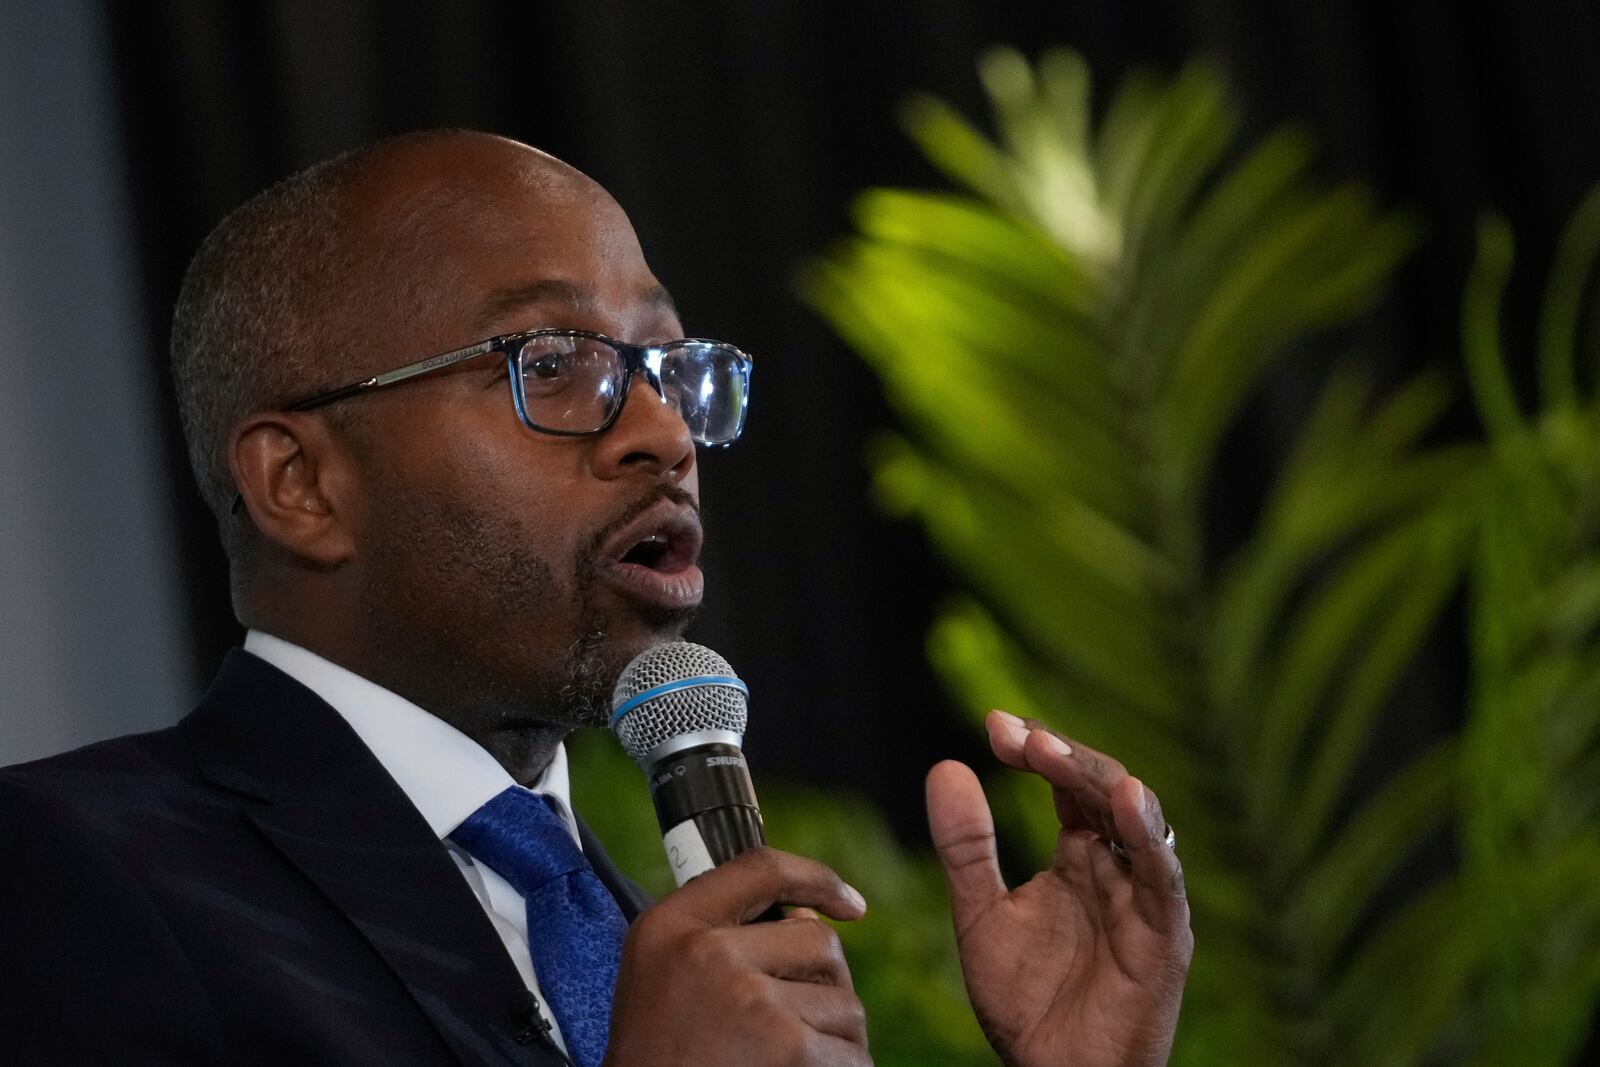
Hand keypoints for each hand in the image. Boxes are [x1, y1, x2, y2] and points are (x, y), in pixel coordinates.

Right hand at [604, 846, 871, 1066]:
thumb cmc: (658, 1058)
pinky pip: (851, 1055)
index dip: (817, 879)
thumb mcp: (662, 977)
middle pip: (820, 942)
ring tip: (789, 1062)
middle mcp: (710, 953)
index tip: (850, 902)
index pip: (762, 869)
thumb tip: (812, 917)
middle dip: (825, 986)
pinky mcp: (789, 1048)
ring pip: (845, 1004)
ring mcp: (751, 1000)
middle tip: (797, 1027)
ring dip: (833, 1038)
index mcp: (672, 926)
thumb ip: (723, 935)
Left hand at [926, 712, 1192, 1066]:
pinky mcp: (1165, 936)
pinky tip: (1125, 801)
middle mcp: (1116, 867)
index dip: (1037, 749)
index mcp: (1078, 856)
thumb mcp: (979, 915)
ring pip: (1139, 819)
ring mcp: (1144, 898)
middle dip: (1060, 756)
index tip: (994, 726)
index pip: (1066, 783)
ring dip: (1097, 781)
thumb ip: (966, 847)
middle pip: (1102, 788)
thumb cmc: (1027, 1003)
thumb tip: (945, 766)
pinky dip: (1147, 838)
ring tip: (1051, 753)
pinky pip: (1163, 878)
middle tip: (1015, 737)